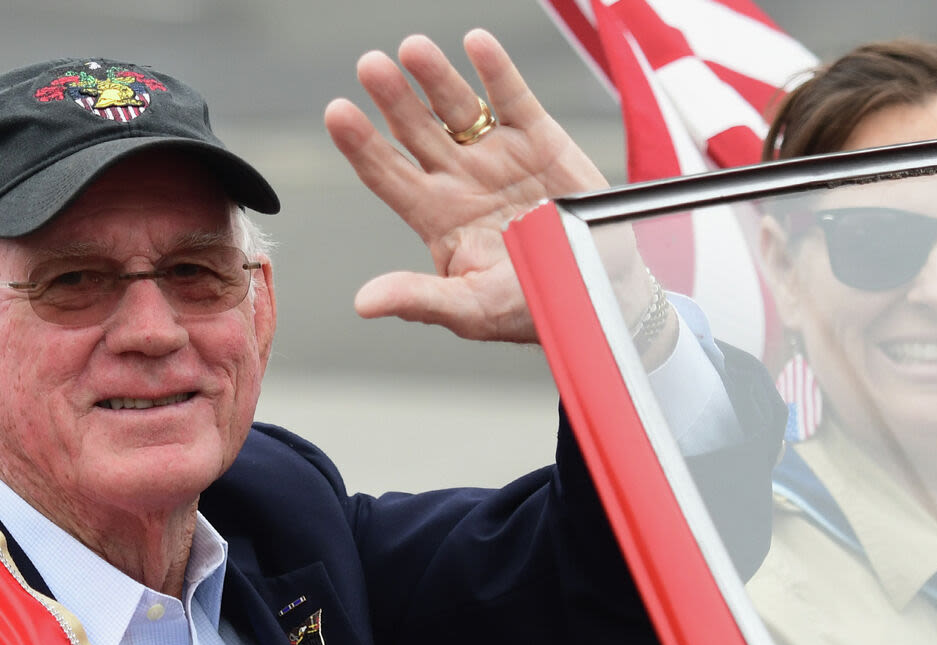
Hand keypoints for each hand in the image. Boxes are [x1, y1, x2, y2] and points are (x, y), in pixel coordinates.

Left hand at [324, 30, 608, 344]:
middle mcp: (459, 179)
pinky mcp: (538, 139)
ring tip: (412, 48)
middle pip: (415, 131)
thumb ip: (419, 300)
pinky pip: (512, 98)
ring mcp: (496, 155)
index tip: (337, 112)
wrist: (599, 292)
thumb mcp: (471, 309)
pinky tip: (475, 43)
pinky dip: (495, 70)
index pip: (388, 176)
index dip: (362, 145)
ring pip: (456, 108)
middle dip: (393, 99)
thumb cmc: (531, 307)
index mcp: (436, 217)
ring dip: (435, 76)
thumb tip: (363, 304)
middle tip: (370, 65)